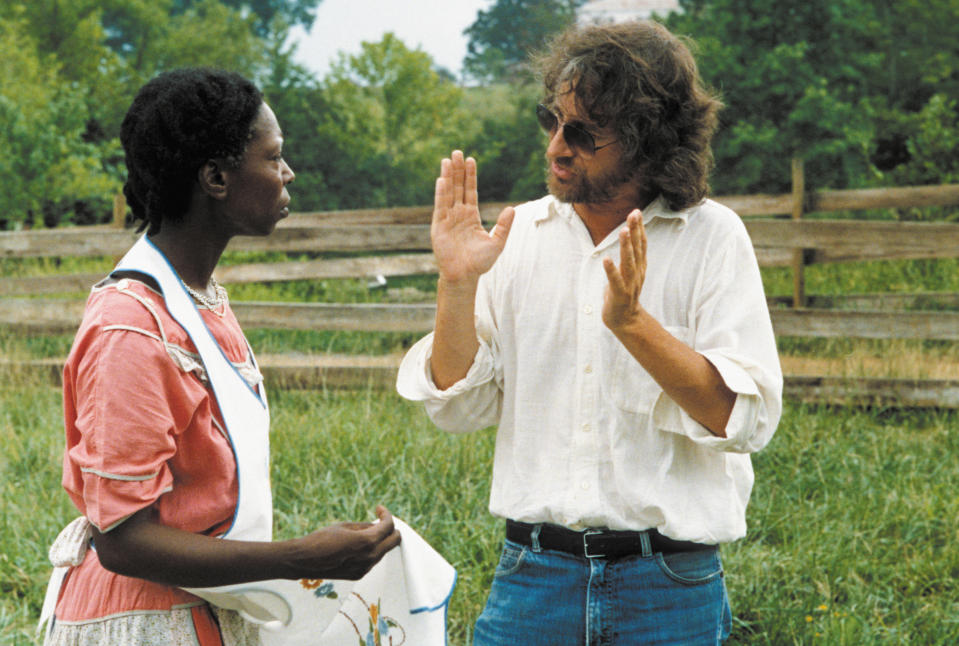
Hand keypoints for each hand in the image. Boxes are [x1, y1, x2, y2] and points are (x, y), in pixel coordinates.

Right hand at [286, 505, 401, 580]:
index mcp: (367, 542)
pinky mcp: (359, 575)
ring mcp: (365, 568)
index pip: (388, 527)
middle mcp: (370, 557)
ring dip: (380, 540)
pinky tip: (357, 545)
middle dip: (390, 528)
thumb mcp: (345, 526)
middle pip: (394, 541)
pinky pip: (373, 560)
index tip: (379, 510)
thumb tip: (377, 526)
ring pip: (383, 551)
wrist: (304, 561)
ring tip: (365, 531)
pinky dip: (371, 550)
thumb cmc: (321, 539)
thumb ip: (365, 526)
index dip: (386, 515)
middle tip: (381, 520)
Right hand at [431, 150, 513, 284]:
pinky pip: (440, 206)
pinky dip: (441, 193)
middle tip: (457, 152)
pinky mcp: (439, 226)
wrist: (464, 276)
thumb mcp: (497, 242)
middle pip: (458, 187)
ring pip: (448, 193)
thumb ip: (504, 226)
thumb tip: (511, 209)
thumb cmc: (480, 262)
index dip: (470, 176)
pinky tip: (442, 179)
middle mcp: (458, 214)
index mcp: (471, 216)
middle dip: (458, 170)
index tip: (471, 160)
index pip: (470, 191)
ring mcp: (448, 219)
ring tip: (448, 160)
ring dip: (448, 176)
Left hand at [602, 210, 646, 330]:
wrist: (626, 320)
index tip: (636, 211)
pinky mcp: (619, 294)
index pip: (641, 244)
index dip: (639, 228)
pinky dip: (611, 270)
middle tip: (634, 214)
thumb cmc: (624, 293)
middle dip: (635, 231)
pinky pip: (615, 281)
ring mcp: (629, 284)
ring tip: (623, 231)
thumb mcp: (629, 272)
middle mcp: (637, 273)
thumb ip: (630, 255)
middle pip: (637, 249)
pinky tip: (606, 259)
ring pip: (628, 262)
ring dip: (626, 246)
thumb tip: (629, 234)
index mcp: (639, 267)